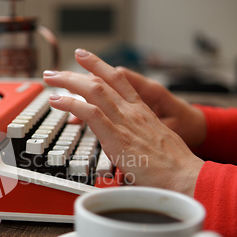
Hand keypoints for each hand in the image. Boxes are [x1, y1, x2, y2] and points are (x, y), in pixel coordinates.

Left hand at [43, 49, 203, 196]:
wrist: (186, 177)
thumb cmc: (174, 167)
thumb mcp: (156, 144)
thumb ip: (139, 138)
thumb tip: (128, 145)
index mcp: (143, 111)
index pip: (119, 79)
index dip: (99, 66)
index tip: (85, 59)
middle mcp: (133, 111)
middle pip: (102, 80)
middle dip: (76, 72)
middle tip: (57, 71)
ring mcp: (125, 121)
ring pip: (93, 90)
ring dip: (68, 82)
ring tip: (51, 78)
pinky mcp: (117, 136)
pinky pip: (90, 112)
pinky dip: (71, 104)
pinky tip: (57, 101)